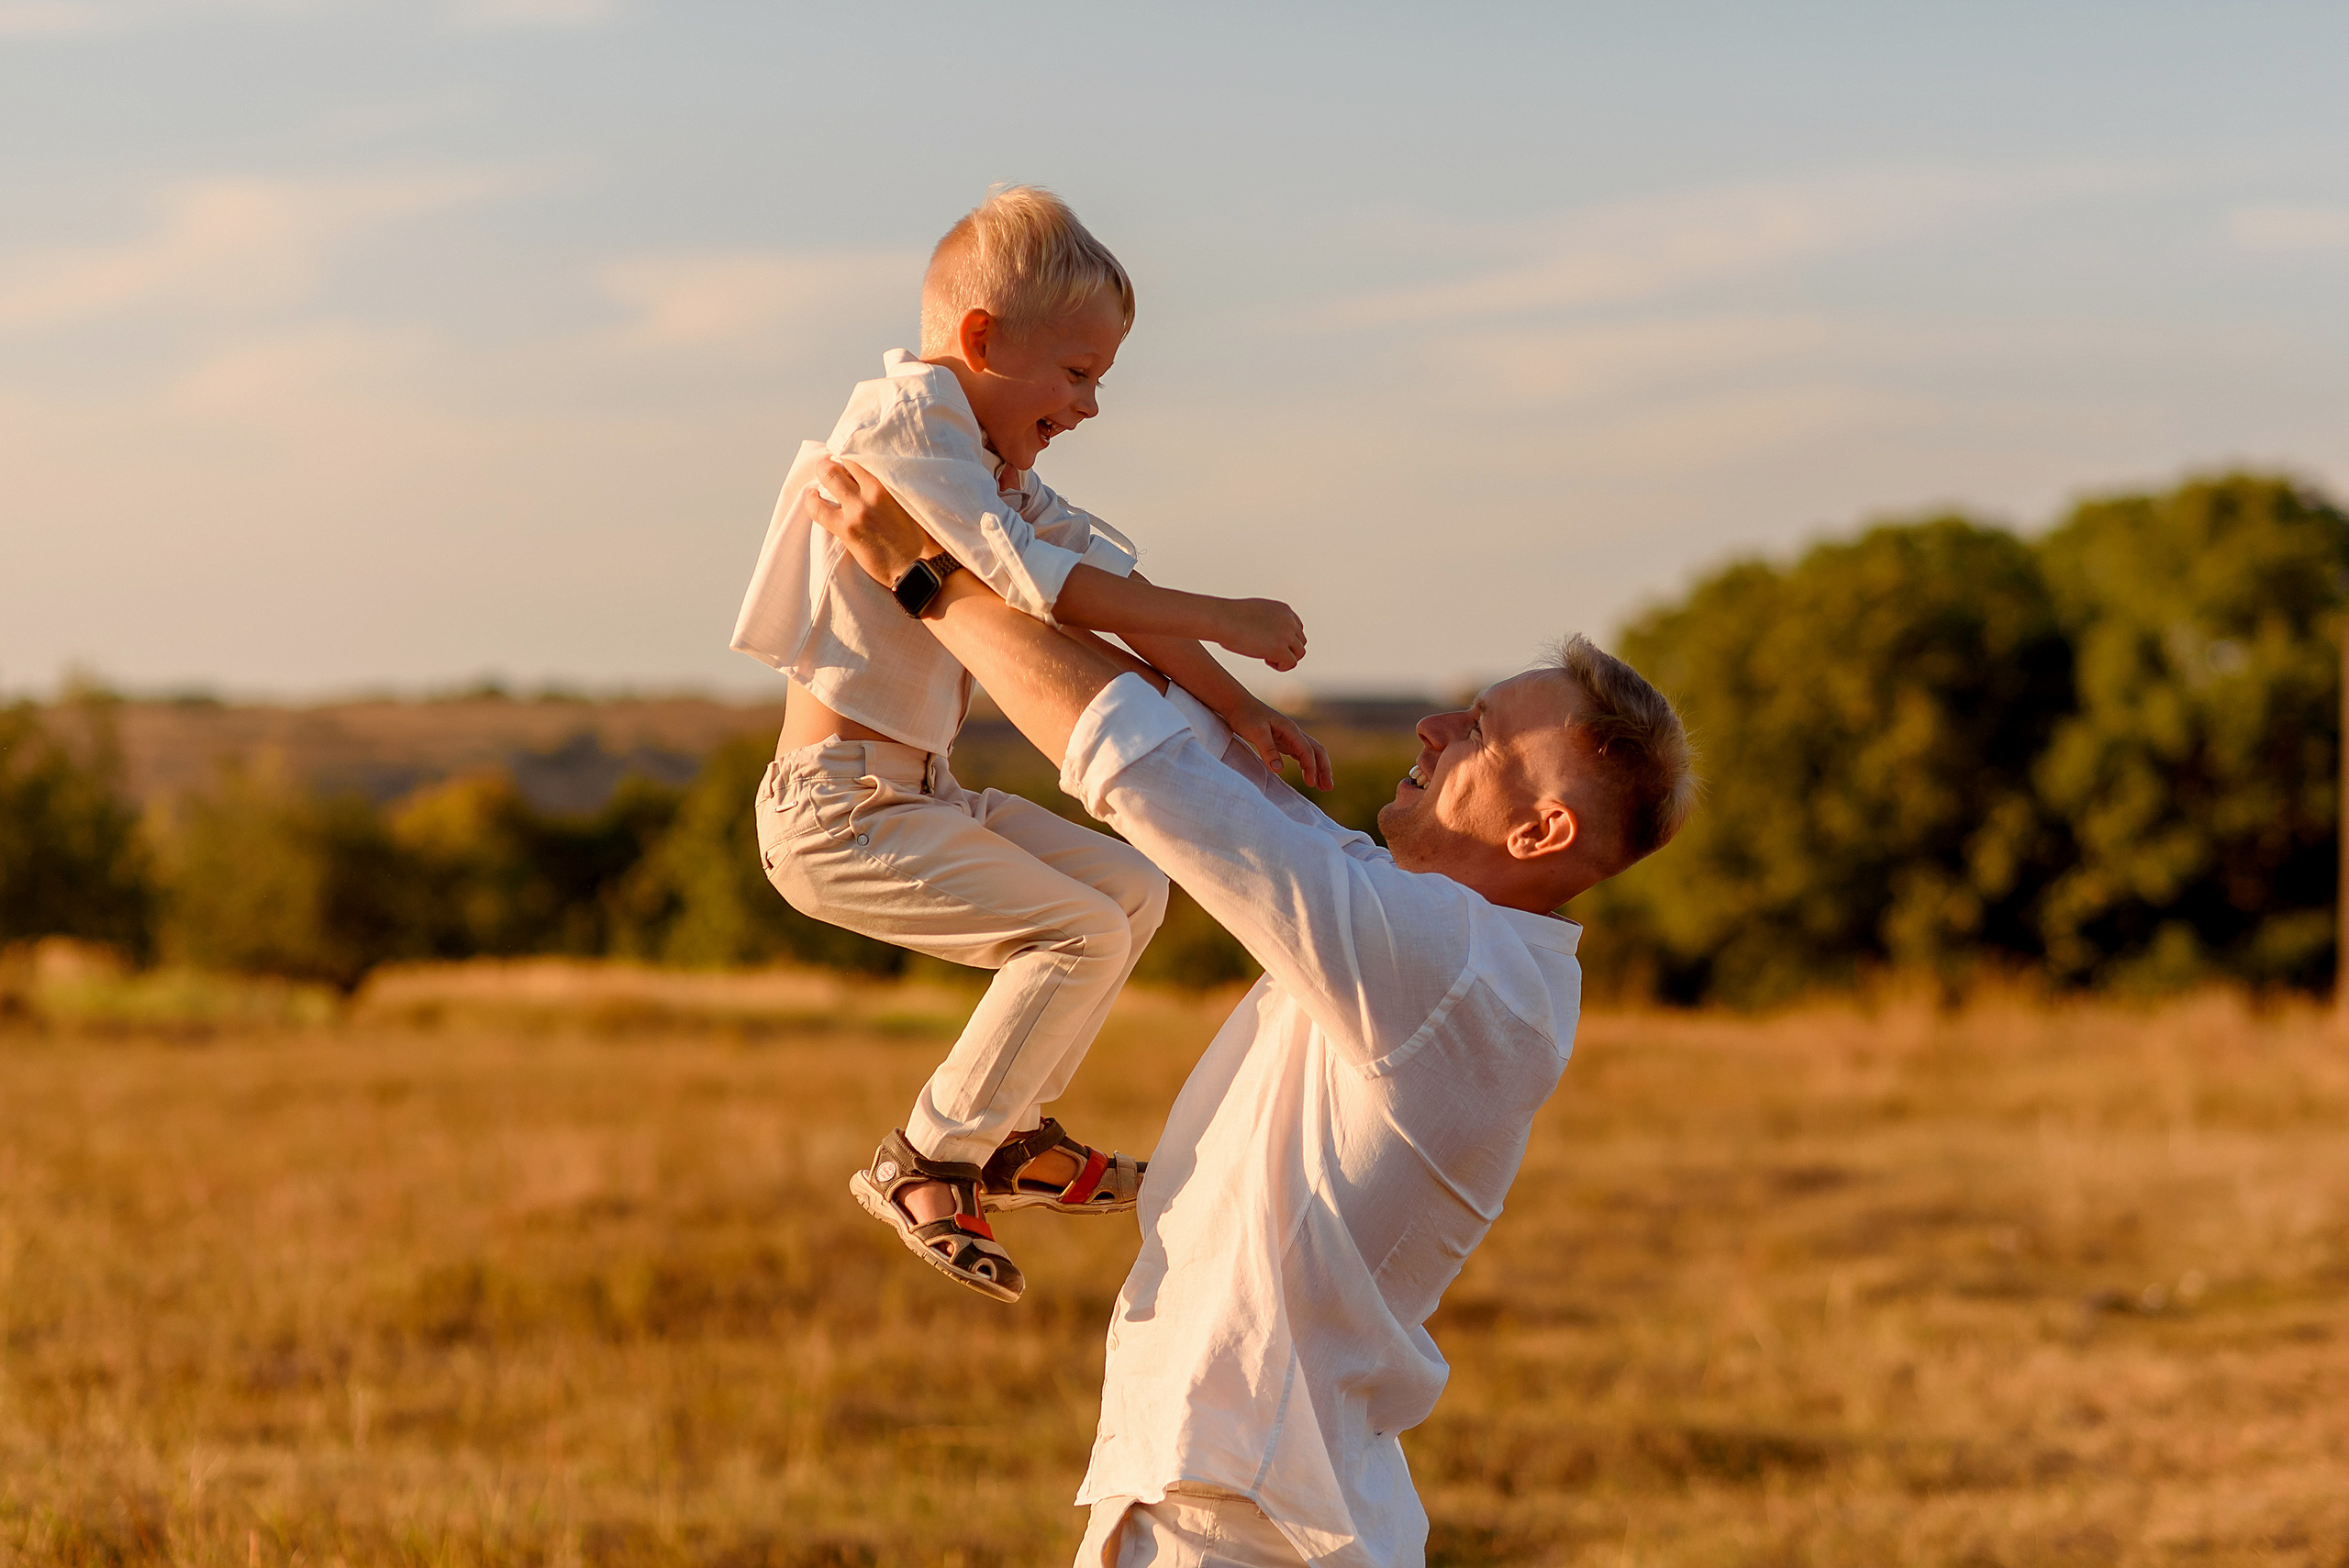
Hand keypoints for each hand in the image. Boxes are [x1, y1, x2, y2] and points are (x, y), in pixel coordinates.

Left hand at [805, 456, 938, 587]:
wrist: (921, 568)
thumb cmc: (925, 537)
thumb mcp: (917, 502)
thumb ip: (900, 485)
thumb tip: (887, 473)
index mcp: (892, 482)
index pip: (863, 453)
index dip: (852, 450)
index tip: (848, 454)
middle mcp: (873, 491)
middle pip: (843, 461)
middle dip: (834, 459)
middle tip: (832, 462)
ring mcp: (858, 510)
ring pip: (827, 476)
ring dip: (823, 473)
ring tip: (822, 476)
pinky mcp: (847, 530)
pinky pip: (817, 508)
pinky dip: (811, 499)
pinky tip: (812, 497)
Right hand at [1213, 598, 1307, 671]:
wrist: (1222, 619)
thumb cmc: (1229, 617)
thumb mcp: (1255, 612)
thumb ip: (1268, 621)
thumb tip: (1271, 636)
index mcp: (1284, 610)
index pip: (1297, 629)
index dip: (1285, 640)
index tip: (1269, 642)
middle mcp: (1289, 620)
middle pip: (1300, 642)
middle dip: (1286, 649)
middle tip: (1265, 651)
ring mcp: (1286, 634)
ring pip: (1299, 653)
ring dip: (1284, 658)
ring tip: (1266, 657)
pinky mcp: (1280, 648)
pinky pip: (1291, 663)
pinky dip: (1280, 666)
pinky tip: (1265, 660)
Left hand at [1221, 693, 1333, 790]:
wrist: (1236, 704)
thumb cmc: (1245, 716)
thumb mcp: (1256, 732)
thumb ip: (1268, 750)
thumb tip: (1279, 770)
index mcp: (1290, 730)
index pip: (1307, 751)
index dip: (1311, 768)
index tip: (1309, 784)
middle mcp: (1293, 733)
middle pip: (1316, 751)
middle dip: (1324, 769)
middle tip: (1328, 788)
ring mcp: (1288, 736)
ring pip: (1310, 753)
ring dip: (1318, 768)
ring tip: (1323, 786)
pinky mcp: (1281, 741)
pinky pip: (1300, 754)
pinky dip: (1307, 765)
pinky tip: (1308, 775)